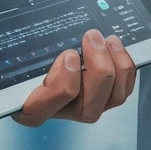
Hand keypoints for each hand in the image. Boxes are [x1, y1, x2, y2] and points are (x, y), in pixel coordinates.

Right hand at [13, 29, 136, 126]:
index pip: (40, 112)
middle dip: (97, 68)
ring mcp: (88, 107)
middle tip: (92, 36)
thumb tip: (51, 39)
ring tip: (107, 39)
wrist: (50, 45)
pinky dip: (124, 66)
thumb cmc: (35, 52)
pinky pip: (125, 89)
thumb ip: (35, 50)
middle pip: (88, 109)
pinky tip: (114, 46)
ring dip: (114, 65)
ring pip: (112, 99)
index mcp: (31, 106)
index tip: (68, 55)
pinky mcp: (107, 97)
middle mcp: (62, 112)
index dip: (59, 86)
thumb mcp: (25, 49)